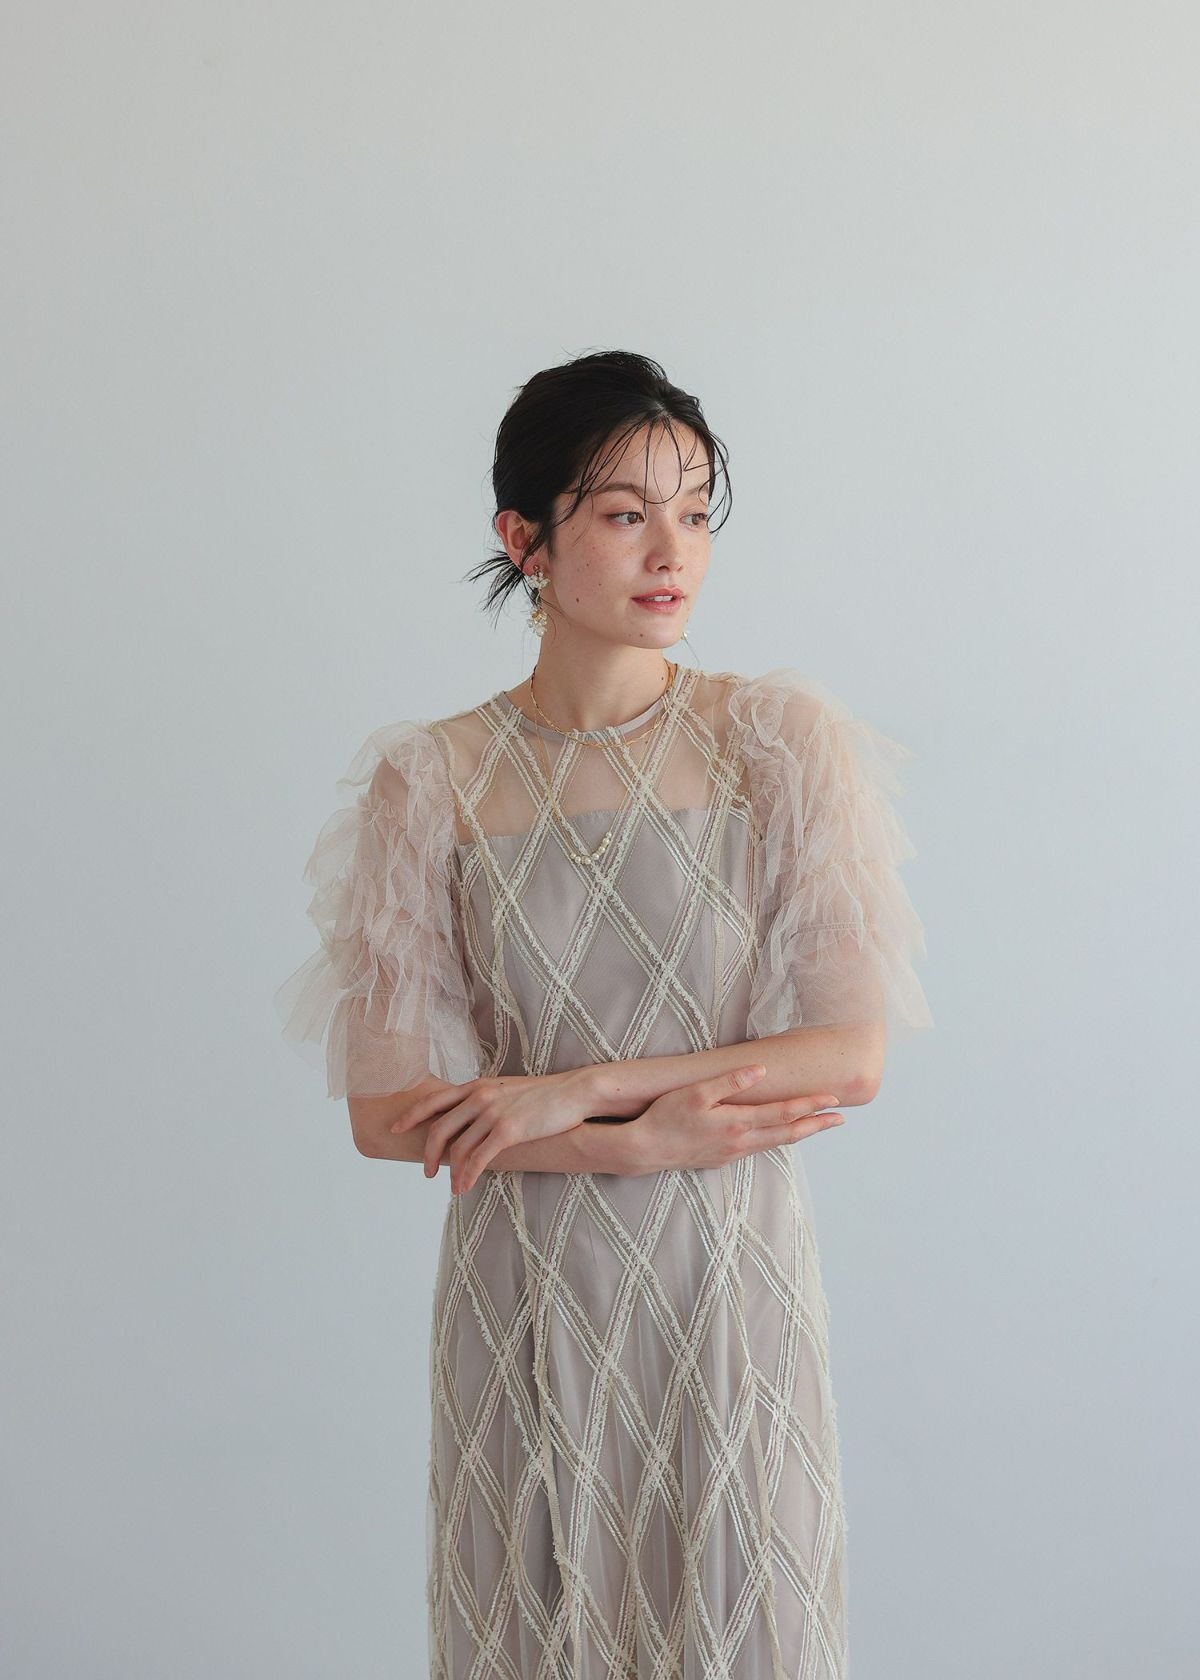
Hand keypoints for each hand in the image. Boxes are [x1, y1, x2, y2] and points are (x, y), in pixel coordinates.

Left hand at [388, 1068, 593, 1194]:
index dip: (411, 1116)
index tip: (396, 1128)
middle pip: (439, 1129)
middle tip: (426, 1172)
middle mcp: (479, 1096)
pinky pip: (478, 1159)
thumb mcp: (507, 1090)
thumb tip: (468, 1119)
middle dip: (428, 1154)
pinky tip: (464, 1187)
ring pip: (458, 1148)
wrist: (574, 1091)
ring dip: (451, 1172)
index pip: (434, 1100)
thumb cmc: (544, 1095)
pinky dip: (467, 1176)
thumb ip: (485, 1100)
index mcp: (476, 1085)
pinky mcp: (508, 1130)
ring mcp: (493, 1113)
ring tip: (452, 1187)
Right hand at [625, 1064, 843, 1174]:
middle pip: (788, 1134)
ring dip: (799, 1133)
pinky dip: (777, 1140)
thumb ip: (729, 1082)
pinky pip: (758, 1148)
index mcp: (737, 1123)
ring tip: (817, 1125)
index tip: (833, 1100)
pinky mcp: (722, 1159)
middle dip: (816, 1125)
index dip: (810, 1106)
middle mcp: (740, 1142)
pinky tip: (779, 1134)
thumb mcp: (696, 1092)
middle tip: (841, 1119)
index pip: (783, 1114)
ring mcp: (732, 1154)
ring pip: (775, 1143)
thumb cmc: (666, 1117)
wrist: (645, 1150)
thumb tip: (760, 1071)